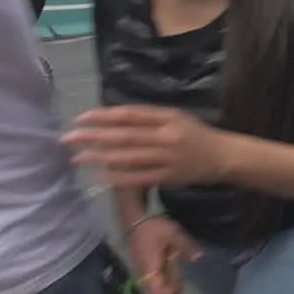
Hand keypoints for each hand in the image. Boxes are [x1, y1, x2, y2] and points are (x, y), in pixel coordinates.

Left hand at [63, 106, 227, 189]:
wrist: (224, 157)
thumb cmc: (196, 134)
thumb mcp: (176, 117)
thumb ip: (149, 117)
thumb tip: (114, 118)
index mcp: (168, 117)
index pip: (130, 115)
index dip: (104, 116)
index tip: (81, 118)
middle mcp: (166, 136)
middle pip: (125, 136)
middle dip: (94, 137)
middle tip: (69, 138)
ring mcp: (168, 158)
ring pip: (129, 158)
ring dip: (101, 158)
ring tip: (78, 158)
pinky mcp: (169, 177)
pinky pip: (140, 178)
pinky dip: (119, 178)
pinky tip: (101, 177)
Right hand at [127, 217, 201, 293]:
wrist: (135, 219)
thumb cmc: (153, 228)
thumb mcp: (173, 234)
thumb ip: (187, 246)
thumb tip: (200, 258)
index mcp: (151, 269)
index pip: (157, 293)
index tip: (182, 293)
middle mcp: (145, 274)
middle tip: (185, 289)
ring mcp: (144, 271)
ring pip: (156, 287)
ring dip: (168, 287)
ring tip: (182, 283)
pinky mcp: (145, 266)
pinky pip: (155, 279)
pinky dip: (165, 280)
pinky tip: (176, 273)